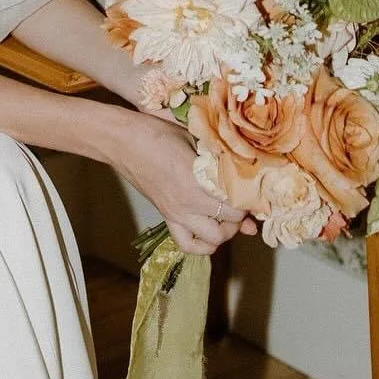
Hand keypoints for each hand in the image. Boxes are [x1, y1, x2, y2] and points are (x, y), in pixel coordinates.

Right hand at [104, 108, 253, 256]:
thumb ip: (216, 158)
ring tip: (228, 217)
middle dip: (242, 214)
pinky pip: (187, 244)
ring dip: (226, 231)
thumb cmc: (156, 132)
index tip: (256, 191)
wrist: (122, 141)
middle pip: (229, 221)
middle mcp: (188, 201)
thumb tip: (240, 171)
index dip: (251, 198)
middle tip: (245, 201)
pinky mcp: (166, 217)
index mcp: (196, 178)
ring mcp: (176, 213)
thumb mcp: (192, 139)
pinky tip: (209, 232)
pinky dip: (202, 245)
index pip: (236, 200)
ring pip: (213, 239)